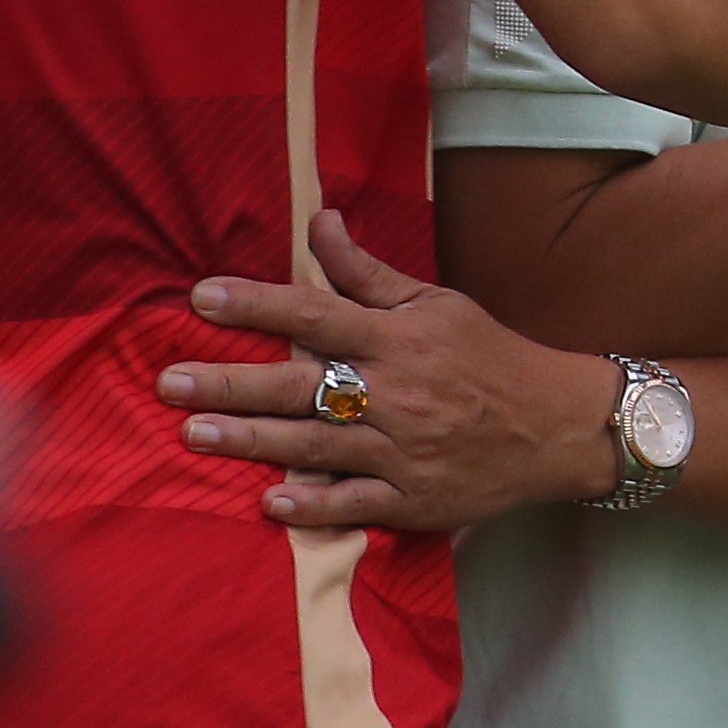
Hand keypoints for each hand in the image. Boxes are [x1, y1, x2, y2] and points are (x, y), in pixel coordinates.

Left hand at [159, 210, 620, 529]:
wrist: (557, 427)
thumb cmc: (489, 357)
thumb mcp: (435, 304)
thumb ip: (367, 272)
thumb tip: (318, 221)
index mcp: (401, 339)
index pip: (317, 314)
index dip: (258, 305)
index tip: (202, 298)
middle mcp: (396, 393)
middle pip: (301, 386)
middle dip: (232, 383)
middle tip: (169, 381)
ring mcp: (403, 452)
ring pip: (314, 446)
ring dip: (251, 441)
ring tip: (194, 434)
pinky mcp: (413, 500)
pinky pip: (353, 506)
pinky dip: (312, 507)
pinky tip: (268, 504)